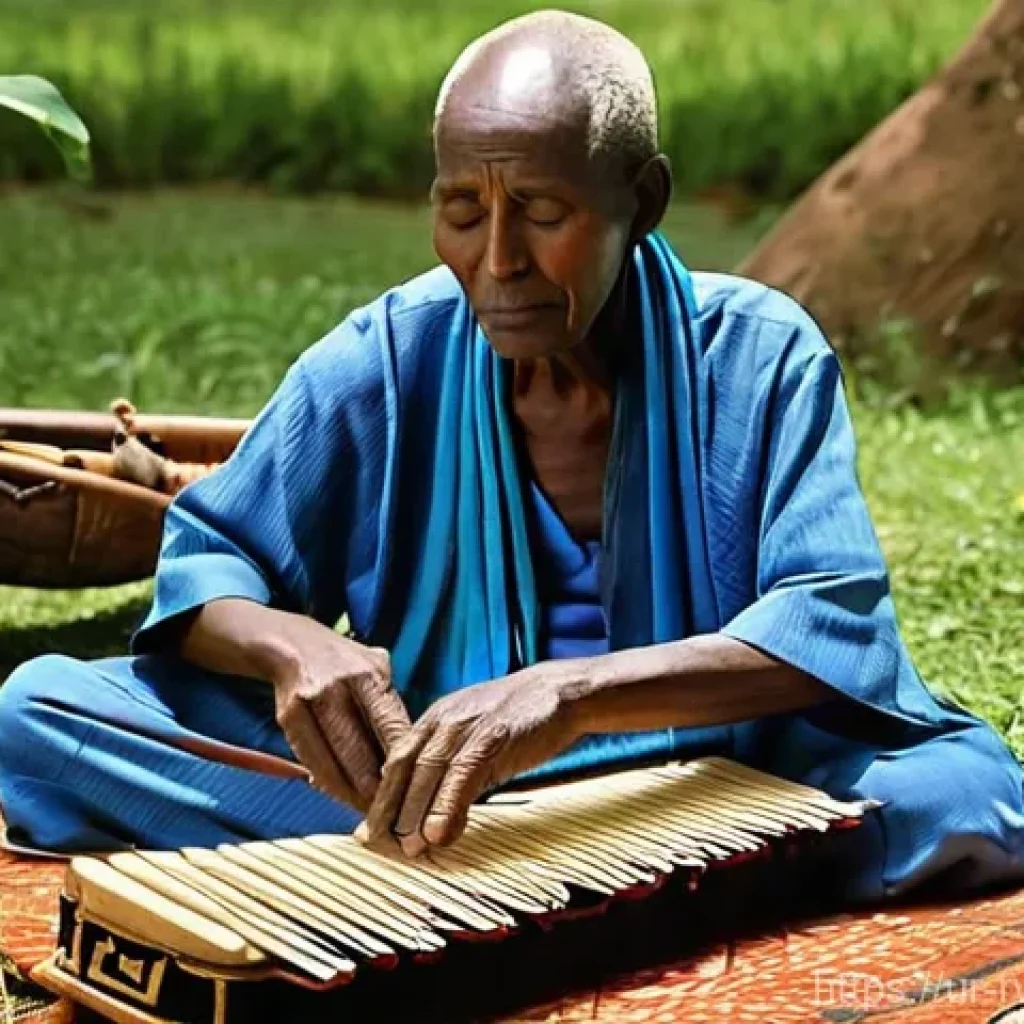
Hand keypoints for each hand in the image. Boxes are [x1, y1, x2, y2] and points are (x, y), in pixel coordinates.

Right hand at [271, 620, 411, 811]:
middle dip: (377, 788)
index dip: (401, 763)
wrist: (294, 643)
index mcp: (370, 675)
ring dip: (352, 793)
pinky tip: (341, 794)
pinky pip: (311, 760)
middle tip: (393, 812)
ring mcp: (311, 702)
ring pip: (334, 762)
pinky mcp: (288, 716)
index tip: (413, 789)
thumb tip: (415, 749)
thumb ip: (393, 704)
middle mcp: (339, 687)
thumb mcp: (377, 668)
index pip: (391, 726)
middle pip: (360, 751)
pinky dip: (328, 783)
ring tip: (369, 811)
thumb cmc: (348, 663)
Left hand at [360, 663, 582, 854]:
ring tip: (409, 847)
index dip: (381, 796)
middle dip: (388, 808)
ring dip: (414, 812)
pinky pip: (462, 774)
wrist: (560, 692)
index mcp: (436, 718)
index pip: (397, 760)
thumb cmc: (519, 720)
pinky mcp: (493, 736)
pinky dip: (447, 805)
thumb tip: (432, 815)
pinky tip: (439, 832)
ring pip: (428, 771)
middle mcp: (444, 719)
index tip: (369, 830)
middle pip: (404, 766)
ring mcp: (468, 726)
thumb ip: (452, 769)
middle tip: (377, 844)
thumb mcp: (475, 738)